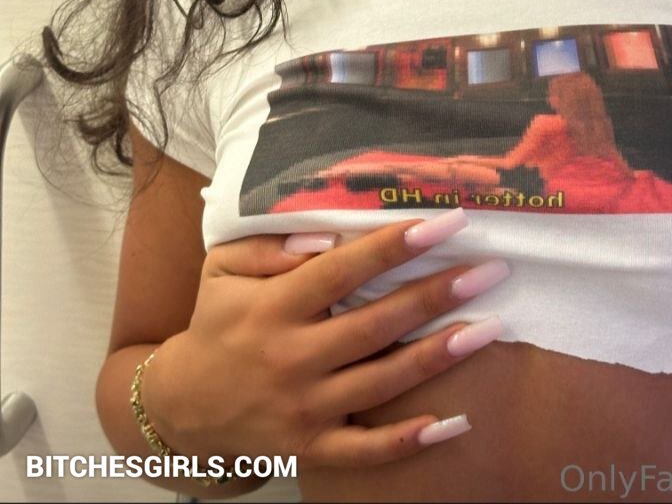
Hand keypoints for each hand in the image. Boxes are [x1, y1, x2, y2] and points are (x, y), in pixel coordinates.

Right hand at [141, 217, 507, 470]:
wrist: (180, 411)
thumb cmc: (215, 325)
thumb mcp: (223, 271)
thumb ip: (268, 246)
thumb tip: (323, 233)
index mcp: (274, 307)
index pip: (342, 270)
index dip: (394, 245)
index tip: (445, 222)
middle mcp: (293, 357)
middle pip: (376, 324)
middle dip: (437, 293)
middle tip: (489, 269)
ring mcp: (303, 409)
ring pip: (383, 382)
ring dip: (441, 355)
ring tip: (491, 327)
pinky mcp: (310, 449)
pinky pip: (366, 450)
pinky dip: (409, 440)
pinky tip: (454, 422)